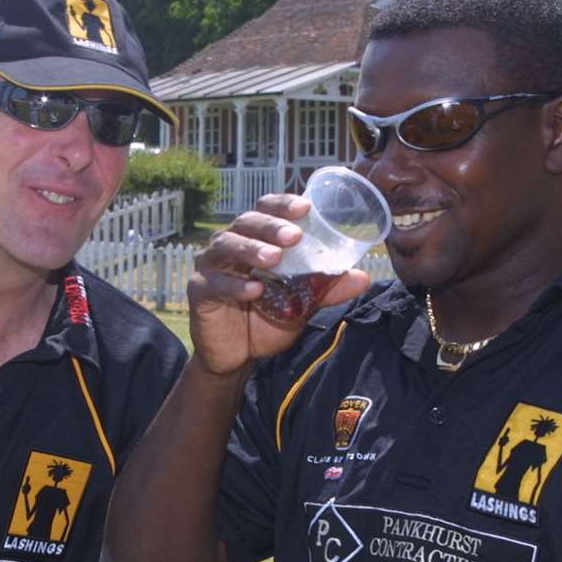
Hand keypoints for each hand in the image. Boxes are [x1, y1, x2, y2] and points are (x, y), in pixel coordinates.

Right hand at [188, 194, 368, 375]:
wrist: (239, 356)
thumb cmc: (267, 319)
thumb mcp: (302, 304)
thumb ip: (326, 289)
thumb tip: (362, 277)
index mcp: (254, 239)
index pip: (265, 210)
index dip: (282, 205)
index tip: (305, 208)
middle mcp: (230, 245)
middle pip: (245, 223)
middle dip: (270, 226)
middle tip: (293, 235)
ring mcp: (211, 267)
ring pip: (225, 247)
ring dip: (250, 249)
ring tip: (273, 258)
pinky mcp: (199, 292)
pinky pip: (214, 284)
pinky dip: (234, 285)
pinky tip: (253, 290)